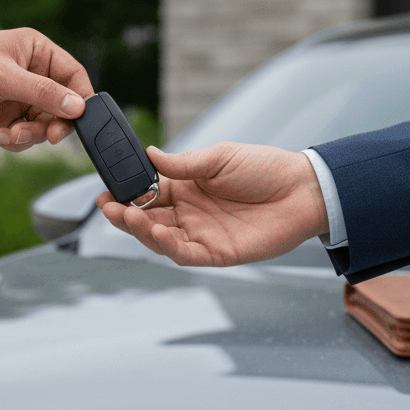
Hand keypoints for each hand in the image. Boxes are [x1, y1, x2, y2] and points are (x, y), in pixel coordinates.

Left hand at [0, 28, 93, 150]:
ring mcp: (18, 97)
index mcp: (36, 52)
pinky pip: (24, 135)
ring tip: (9, 136)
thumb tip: (79, 107)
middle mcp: (31, 73)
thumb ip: (43, 93)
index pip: (73, 75)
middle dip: (53, 124)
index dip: (81, 98)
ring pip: (43, 124)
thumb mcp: (3, 78)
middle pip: (62, 106)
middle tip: (47, 137)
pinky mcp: (5, 117)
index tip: (81, 120)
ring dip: (30, 136)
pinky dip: (15, 141)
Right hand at [97, 143, 328, 265]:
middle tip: (106, 207)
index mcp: (187, 189)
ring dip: (139, 230)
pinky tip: (154, 232)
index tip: (106, 190)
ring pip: (161, 239)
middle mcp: (190, 214)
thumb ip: (183, 164)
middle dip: (124, 214)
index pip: (148, 194)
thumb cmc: (265, 169)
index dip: (126, 194)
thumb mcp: (219, 158)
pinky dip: (167, 245)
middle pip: (148, 219)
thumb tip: (150, 155)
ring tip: (124, 216)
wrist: (304, 190)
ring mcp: (202, 235)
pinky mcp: (217, 253)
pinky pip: (185, 254)